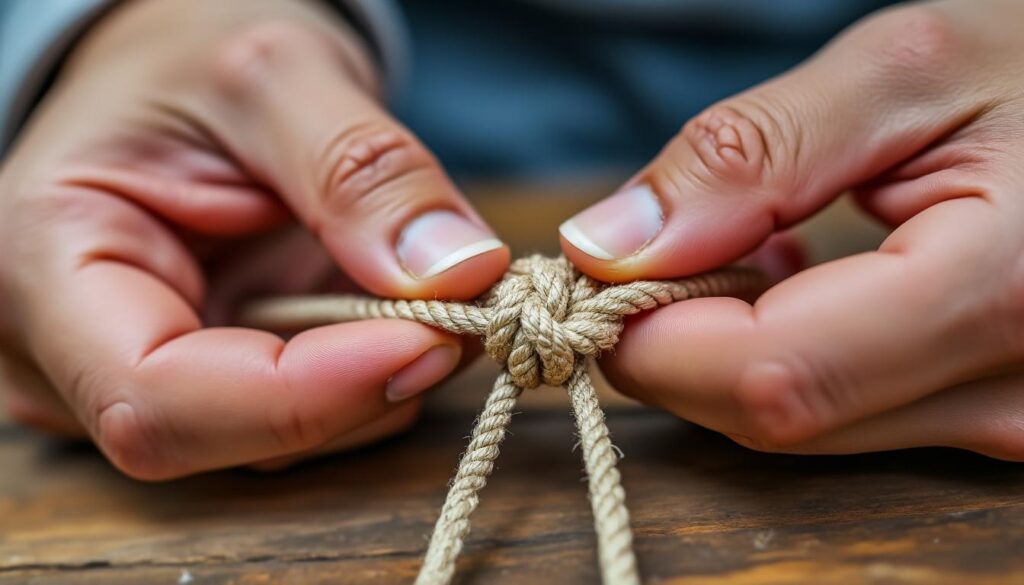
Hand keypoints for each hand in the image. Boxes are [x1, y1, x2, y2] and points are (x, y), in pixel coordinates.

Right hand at [0, 0, 508, 478]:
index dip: (306, 394)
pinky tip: (400, 315)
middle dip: (361, 387)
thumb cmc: (191, 54)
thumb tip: (459, 271)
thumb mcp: (272, 72)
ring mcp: (138, 379)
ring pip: (276, 441)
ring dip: (378, 382)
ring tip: (438, 297)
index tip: (432, 337)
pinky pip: (299, 418)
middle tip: (465, 311)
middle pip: (227, 436)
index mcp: (44, 266)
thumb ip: (360, 169)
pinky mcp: (205, 383)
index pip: (157, 398)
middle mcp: (70, 354)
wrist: (180, 71)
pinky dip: (369, 376)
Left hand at [559, 0, 1023, 459]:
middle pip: (772, 415)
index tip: (595, 272)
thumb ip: (752, 156)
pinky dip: (781, 351)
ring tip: (756, 238)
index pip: (770, 374)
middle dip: (676, 341)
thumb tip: (609, 244)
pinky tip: (798, 273)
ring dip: (728, 343)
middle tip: (659, 244)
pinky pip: (843, 411)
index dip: (652, 336)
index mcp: (1002, 290)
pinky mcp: (990, 416)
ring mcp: (1010, 422)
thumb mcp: (907, 68)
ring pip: (800, 423)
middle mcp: (1016, 393)